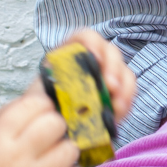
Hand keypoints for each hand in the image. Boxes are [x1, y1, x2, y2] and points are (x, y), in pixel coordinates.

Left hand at [0, 29, 138, 130]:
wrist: (45, 128)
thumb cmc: (40, 111)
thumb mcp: (38, 99)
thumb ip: (48, 93)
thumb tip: (58, 97)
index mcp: (69, 56)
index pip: (84, 38)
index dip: (92, 43)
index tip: (94, 59)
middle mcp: (91, 62)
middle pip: (109, 52)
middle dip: (112, 68)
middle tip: (110, 87)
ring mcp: (105, 76)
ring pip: (122, 70)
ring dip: (123, 86)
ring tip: (116, 105)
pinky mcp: (115, 93)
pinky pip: (128, 90)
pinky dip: (126, 99)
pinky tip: (118, 110)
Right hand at [0, 93, 80, 166]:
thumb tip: (12, 114)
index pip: (32, 106)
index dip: (41, 106)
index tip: (42, 114)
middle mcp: (18, 159)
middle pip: (55, 124)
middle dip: (56, 127)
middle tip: (51, 138)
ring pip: (69, 151)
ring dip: (66, 152)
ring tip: (57, 159)